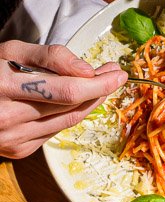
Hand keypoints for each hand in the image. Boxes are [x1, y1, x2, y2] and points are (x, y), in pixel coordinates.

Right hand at [0, 42, 125, 158]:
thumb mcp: (11, 51)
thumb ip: (51, 57)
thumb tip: (88, 71)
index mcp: (3, 87)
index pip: (66, 90)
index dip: (97, 83)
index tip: (117, 72)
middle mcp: (7, 118)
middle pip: (70, 108)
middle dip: (98, 90)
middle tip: (114, 75)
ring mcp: (13, 139)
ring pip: (67, 122)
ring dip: (90, 104)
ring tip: (101, 85)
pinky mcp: (18, 150)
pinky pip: (55, 131)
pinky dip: (70, 115)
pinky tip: (77, 101)